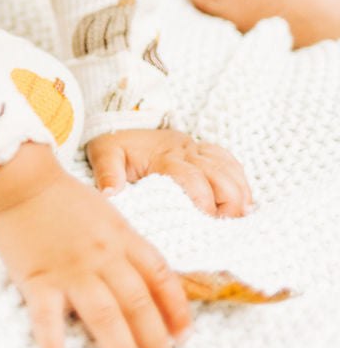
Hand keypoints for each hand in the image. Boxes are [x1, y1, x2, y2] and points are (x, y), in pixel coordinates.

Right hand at [0, 143, 192, 347]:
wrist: (18, 179)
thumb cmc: (61, 196)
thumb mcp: (107, 214)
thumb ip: (125, 246)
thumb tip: (146, 281)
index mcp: (123, 237)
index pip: (160, 277)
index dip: (177, 310)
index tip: (184, 337)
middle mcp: (104, 256)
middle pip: (139, 305)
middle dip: (156, 342)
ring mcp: (71, 269)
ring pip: (107, 317)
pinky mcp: (38, 279)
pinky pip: (48, 319)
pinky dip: (55, 347)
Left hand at [86, 129, 252, 217]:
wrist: (119, 121)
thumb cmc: (113, 143)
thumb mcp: (104, 155)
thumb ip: (108, 174)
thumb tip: (112, 195)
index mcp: (163, 157)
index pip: (192, 179)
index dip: (203, 202)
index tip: (206, 223)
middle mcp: (185, 150)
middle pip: (219, 173)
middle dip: (229, 200)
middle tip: (228, 225)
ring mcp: (195, 148)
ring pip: (228, 166)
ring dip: (239, 191)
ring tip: (242, 216)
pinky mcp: (201, 148)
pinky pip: (228, 159)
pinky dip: (239, 178)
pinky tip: (243, 199)